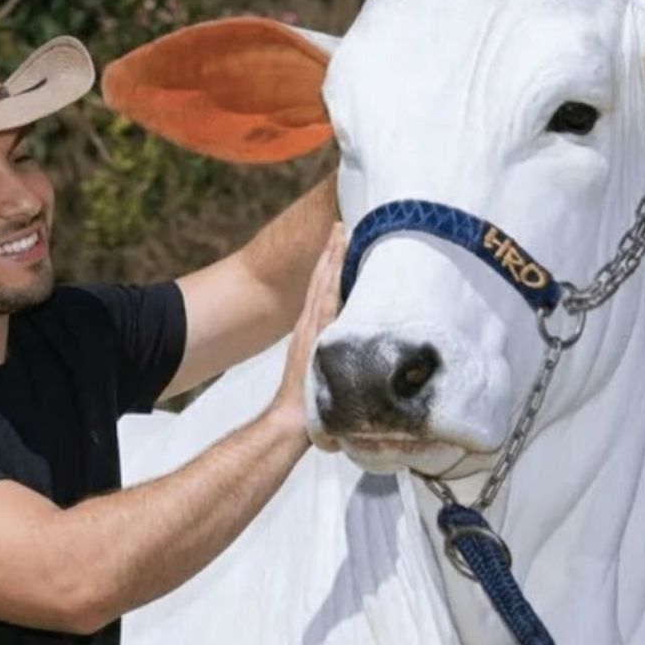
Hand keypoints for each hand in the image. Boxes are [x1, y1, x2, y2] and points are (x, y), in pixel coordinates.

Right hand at [268, 222, 344, 435]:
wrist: (291, 420)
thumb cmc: (311, 404)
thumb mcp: (323, 372)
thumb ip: (334, 358)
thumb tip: (353, 353)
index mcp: (311, 332)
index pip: (321, 290)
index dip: (329, 265)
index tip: (339, 241)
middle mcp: (310, 325)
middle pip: (321, 279)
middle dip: (332, 251)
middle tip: (342, 224)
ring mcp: (312, 328)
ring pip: (324, 283)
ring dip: (332, 257)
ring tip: (342, 231)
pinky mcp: (317, 333)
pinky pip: (327, 298)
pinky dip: (331, 277)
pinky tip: (339, 260)